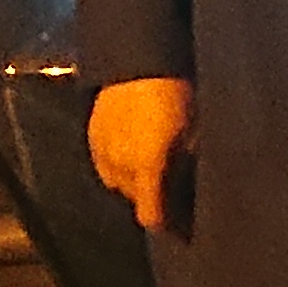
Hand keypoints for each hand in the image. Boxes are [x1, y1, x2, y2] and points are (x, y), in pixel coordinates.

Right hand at [86, 77, 192, 230]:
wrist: (139, 58)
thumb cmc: (175, 93)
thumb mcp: (194, 131)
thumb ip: (190, 166)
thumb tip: (195, 190)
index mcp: (147, 167)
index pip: (152, 217)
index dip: (170, 227)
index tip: (186, 228)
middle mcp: (120, 166)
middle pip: (137, 202)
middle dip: (157, 201)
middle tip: (177, 190)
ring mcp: (101, 151)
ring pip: (120, 185)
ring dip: (137, 183)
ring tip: (156, 166)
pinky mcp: (92, 137)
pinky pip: (107, 165)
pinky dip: (122, 165)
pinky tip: (136, 150)